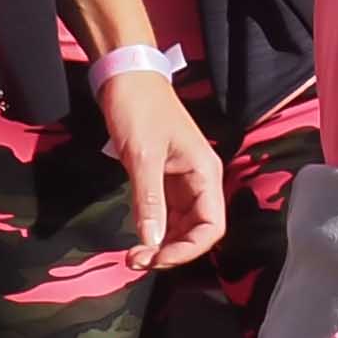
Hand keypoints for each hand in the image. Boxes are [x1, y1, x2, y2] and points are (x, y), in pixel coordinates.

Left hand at [99, 64, 229, 271]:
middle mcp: (200, 180)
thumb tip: (153, 242)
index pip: (211, 226)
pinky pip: (167, 213)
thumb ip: (149, 201)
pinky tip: (138, 238)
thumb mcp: (142, 156)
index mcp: (205, 172)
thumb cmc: (139, 109)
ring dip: (162, 244)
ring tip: (134, 255)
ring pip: (182, 226)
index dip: (189, 250)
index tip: (157, 259)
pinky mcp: (165, 179)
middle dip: (172, 251)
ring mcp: (183, 180)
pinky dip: (155, 229)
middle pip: (198, 231)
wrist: (126, 76)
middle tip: (137, 261)